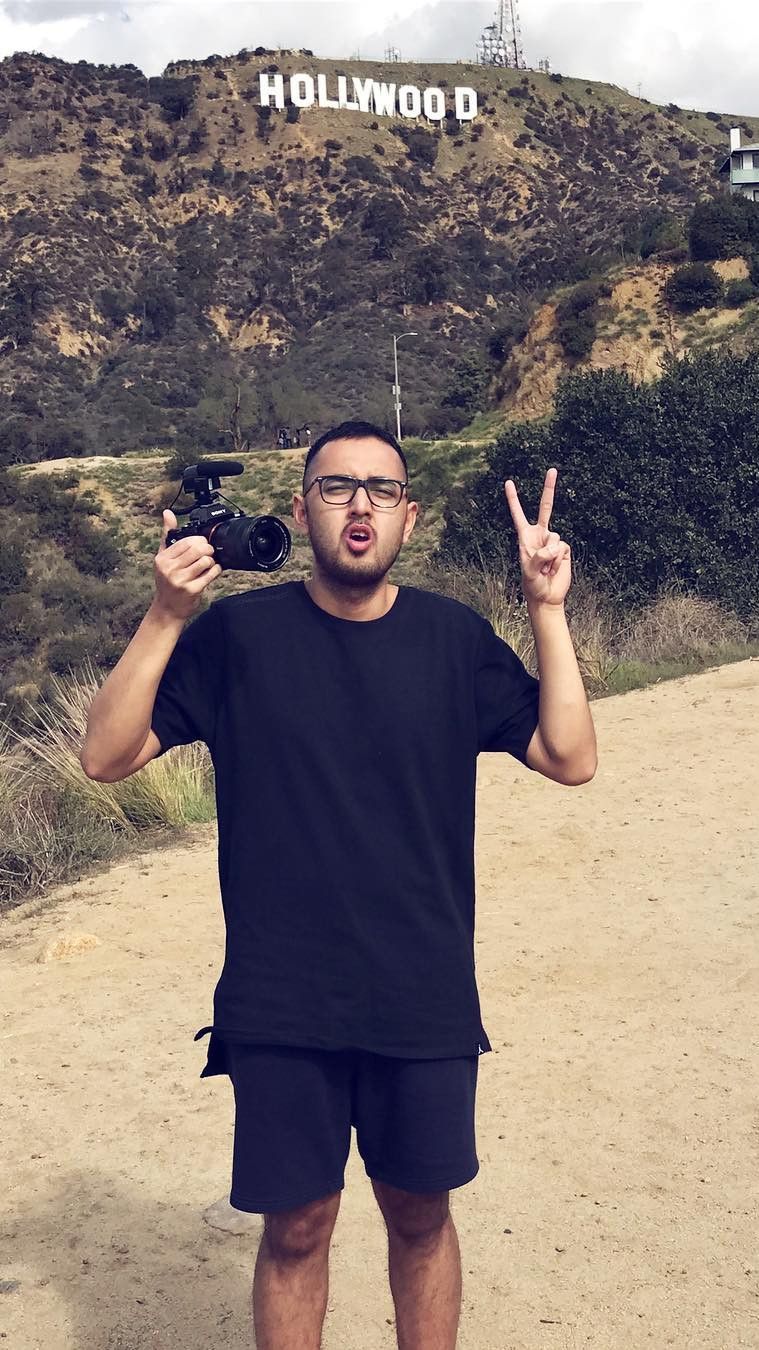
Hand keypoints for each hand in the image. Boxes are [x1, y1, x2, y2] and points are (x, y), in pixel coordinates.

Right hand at [152, 510, 222, 620]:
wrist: (167, 609)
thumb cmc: (167, 582)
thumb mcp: (163, 558)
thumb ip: (167, 535)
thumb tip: (167, 513)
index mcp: (162, 559)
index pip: (186, 541)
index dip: (199, 540)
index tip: (202, 544)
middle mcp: (170, 569)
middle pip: (198, 549)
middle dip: (208, 549)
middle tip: (209, 552)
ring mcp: (181, 580)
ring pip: (205, 561)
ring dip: (212, 561)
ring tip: (209, 564)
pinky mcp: (192, 590)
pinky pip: (211, 574)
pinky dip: (216, 571)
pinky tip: (212, 572)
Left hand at [504, 468, 571, 606]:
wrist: (547, 596)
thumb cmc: (532, 584)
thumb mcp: (529, 571)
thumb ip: (538, 556)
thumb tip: (554, 546)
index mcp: (525, 537)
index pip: (518, 514)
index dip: (513, 499)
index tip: (508, 482)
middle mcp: (540, 535)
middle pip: (546, 508)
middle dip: (549, 488)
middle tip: (552, 469)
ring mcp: (553, 541)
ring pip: (555, 538)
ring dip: (549, 557)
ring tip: (544, 569)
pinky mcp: (564, 549)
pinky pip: (562, 548)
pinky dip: (557, 561)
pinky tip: (553, 569)